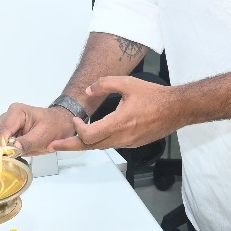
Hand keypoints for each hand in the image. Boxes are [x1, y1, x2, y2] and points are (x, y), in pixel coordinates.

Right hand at [0, 103, 76, 155]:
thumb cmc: (54, 126)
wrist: (61, 124)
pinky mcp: (7, 135)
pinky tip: (14, 157)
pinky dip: (4, 153)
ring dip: (1, 153)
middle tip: (10, 161)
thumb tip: (11, 149)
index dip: (2, 147)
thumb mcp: (44, 135)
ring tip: (14, 159)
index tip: (6, 159)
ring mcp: (5, 126)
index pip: (2, 132)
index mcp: (15, 112)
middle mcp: (6, 117)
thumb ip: (28, 142)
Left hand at [49, 75, 183, 151]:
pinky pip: (111, 145)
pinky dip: (98, 142)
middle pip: (90, 147)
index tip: (75, 121)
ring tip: (70, 142)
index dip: (76, 131)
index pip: (89, 136)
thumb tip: (89, 89)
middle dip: (70, 146)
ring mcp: (128, 142)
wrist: (176, 109)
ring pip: (100, 147)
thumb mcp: (127, 83)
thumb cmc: (155, 96)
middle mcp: (122, 137)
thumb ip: (105, 84)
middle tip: (53, 146)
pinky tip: (93, 137)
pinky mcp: (133, 143)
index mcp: (119, 123)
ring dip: (84, 145)